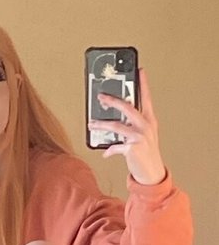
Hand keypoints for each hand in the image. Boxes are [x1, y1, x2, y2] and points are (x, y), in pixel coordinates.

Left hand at [87, 68, 165, 185]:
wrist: (152, 173)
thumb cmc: (146, 154)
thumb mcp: (143, 136)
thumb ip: (131, 126)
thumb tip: (113, 122)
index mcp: (149, 120)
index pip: (146, 97)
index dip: (143, 83)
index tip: (139, 70)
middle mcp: (145, 126)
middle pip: (127, 107)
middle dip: (112, 100)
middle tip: (101, 97)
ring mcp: (139, 137)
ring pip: (116, 126)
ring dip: (101, 125)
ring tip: (92, 124)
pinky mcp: (133, 148)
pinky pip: (116, 146)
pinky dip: (109, 150)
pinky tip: (105, 152)